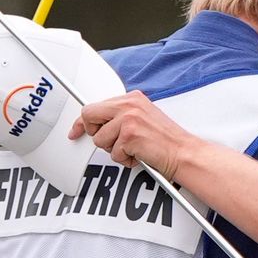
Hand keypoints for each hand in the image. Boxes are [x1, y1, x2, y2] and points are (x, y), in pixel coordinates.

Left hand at [68, 90, 193, 179]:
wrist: (182, 152)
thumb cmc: (165, 140)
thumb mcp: (143, 118)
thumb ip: (121, 116)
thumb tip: (100, 124)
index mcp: (132, 98)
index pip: (95, 106)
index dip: (82, 121)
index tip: (75, 130)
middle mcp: (129, 104)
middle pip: (89, 115)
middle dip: (95, 133)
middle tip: (111, 142)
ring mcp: (129, 119)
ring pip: (100, 139)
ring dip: (115, 150)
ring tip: (133, 148)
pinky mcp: (129, 135)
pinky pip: (113, 153)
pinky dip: (125, 159)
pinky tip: (139, 154)